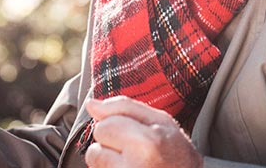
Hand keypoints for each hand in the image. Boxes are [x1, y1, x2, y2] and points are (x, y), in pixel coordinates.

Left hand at [85, 96, 203, 167]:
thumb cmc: (175, 151)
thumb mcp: (160, 120)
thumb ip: (124, 107)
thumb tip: (90, 105)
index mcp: (148, 144)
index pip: (105, 126)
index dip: (116, 125)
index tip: (134, 133)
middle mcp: (134, 167)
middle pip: (95, 145)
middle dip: (109, 143)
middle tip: (133, 150)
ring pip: (94, 161)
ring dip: (107, 160)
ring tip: (131, 163)